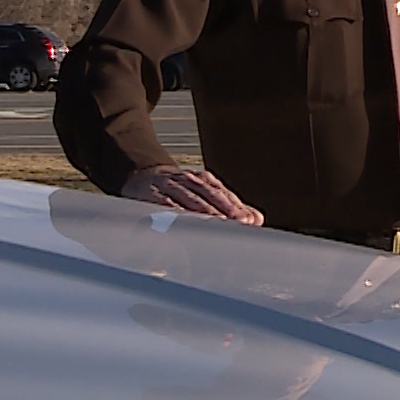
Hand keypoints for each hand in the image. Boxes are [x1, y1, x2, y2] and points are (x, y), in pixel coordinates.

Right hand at [120, 166, 262, 224]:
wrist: (142, 176)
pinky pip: (165, 203)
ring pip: (189, 198)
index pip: (222, 192)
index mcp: (202, 179)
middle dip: (224, 208)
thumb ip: (230, 206)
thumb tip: (256, 219)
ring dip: (204, 211)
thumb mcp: (205, 193)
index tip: (249, 220)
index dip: (236, 206)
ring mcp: (169, 185)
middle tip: (238, 222)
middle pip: (209, 194)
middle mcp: (187, 180)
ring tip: (217, 223)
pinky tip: (185, 222)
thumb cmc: (179, 190)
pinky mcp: (151, 194)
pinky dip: (176, 211)